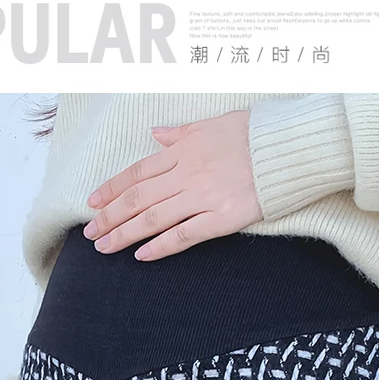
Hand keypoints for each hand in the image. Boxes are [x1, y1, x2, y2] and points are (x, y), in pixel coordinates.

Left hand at [83, 110, 262, 260]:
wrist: (287, 149)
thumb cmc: (253, 135)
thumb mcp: (213, 124)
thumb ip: (181, 133)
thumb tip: (156, 134)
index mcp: (183, 150)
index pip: (137, 172)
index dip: (112, 189)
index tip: (93, 203)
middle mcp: (186, 174)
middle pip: (138, 198)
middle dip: (110, 217)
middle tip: (91, 233)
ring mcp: (203, 197)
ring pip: (153, 219)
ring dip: (125, 234)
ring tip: (105, 247)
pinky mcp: (221, 218)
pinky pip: (184, 235)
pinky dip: (161, 246)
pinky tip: (142, 256)